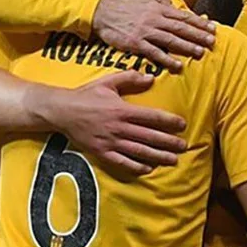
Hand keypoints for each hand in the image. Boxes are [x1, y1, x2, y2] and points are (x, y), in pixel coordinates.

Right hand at [36, 71, 185, 175]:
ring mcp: (110, 142)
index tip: (182, 125)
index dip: (169, 121)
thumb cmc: (86, 95)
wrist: (62, 111)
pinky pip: (122, 162)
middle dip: (169, 142)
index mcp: (122, 109)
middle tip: (184, 146)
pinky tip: (148, 169)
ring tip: (173, 160)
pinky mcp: (101, 152)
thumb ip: (130, 78)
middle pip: (149, 136)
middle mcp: (119, 127)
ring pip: (139, 151)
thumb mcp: (108, 82)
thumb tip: (151, 78)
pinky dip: (136, 166)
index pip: (151, 116)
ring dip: (158, 156)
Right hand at [92, 0, 215, 72]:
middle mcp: (154, 19)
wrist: (101, 12)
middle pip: (181, 28)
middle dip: (198, 35)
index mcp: (158, 7)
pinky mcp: (136, 43)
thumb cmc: (122, 3)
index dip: (199, 23)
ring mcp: (145, 31)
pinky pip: (154, 52)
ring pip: (171, 40)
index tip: (212, 28)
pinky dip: (166, 59)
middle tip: (212, 42)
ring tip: (200, 53)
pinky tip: (177, 65)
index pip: (183, 16)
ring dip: (187, 47)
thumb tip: (171, 2)